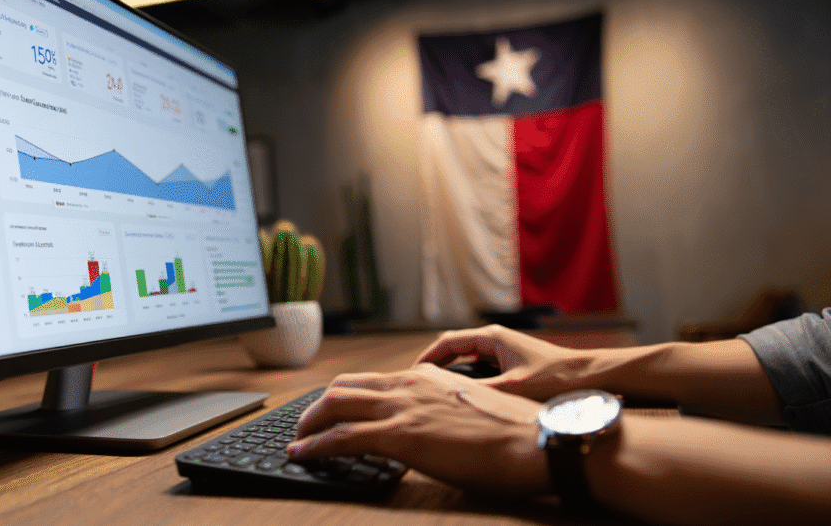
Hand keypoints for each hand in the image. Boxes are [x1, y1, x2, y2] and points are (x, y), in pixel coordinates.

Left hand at [288, 363, 548, 495]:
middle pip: (345, 386)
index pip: (373, 379)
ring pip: (335, 405)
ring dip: (310, 422)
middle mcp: (408, 384)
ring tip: (298, 438)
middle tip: (308, 422)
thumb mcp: (472, 407)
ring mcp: (401, 408)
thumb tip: (436, 423)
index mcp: (427, 376)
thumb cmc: (514, 432)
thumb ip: (445, 408)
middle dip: (320, 405)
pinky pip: (340, 438)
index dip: (348, 394)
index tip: (335, 407)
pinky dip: (314, 445)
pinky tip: (301, 454)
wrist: (532, 441)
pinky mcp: (398, 436)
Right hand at [415, 325, 596, 400]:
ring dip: (450, 371)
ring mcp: (503, 350)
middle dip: (434, 364)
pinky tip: (465, 396)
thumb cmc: (556, 378)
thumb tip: (449, 399)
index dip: (426, 358)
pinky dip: (467, 378)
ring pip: (466, 359)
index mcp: (492, 337)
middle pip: (453, 347)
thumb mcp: (513, 388)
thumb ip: (480, 392)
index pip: (447, 342)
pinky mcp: (511, 363)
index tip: (411, 374)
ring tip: (435, 391)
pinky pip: (480, 368)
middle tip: (418, 384)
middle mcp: (495, 339)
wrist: (590, 377)